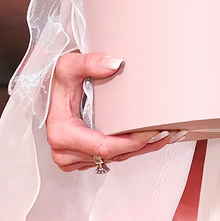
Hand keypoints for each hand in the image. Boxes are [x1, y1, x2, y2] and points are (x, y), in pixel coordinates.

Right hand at [46, 52, 179, 171]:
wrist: (52, 90)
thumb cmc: (60, 81)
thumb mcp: (69, 65)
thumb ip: (89, 62)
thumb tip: (114, 65)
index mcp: (61, 133)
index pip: (104, 147)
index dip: (132, 142)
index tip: (153, 131)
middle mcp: (64, 151)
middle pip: (112, 155)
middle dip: (141, 146)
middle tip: (167, 132)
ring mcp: (72, 157)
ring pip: (113, 159)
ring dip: (139, 149)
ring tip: (165, 135)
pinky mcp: (80, 158)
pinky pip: (109, 158)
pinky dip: (130, 150)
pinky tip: (150, 140)